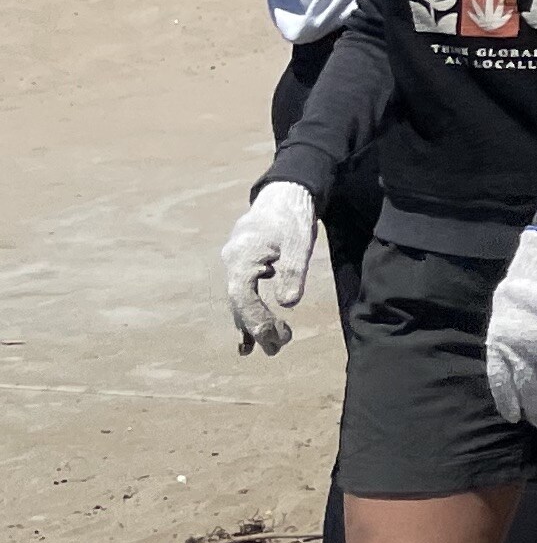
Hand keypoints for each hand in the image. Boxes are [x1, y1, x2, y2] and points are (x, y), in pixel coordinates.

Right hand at [221, 182, 318, 354]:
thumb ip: (292, 272)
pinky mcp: (243, 264)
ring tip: (264, 349)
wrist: (284, 194)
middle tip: (277, 348)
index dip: (256, 318)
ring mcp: (235, 263)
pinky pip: (241, 292)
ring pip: (238, 299)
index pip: (242, 295)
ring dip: (250, 323)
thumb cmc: (292, 217)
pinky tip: (253, 332)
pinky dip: (248, 311)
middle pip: (238, 302)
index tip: (273, 336)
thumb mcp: (298, 243)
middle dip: (256, 327)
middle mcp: (232, 261)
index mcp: (241, 256)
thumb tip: (288, 304)